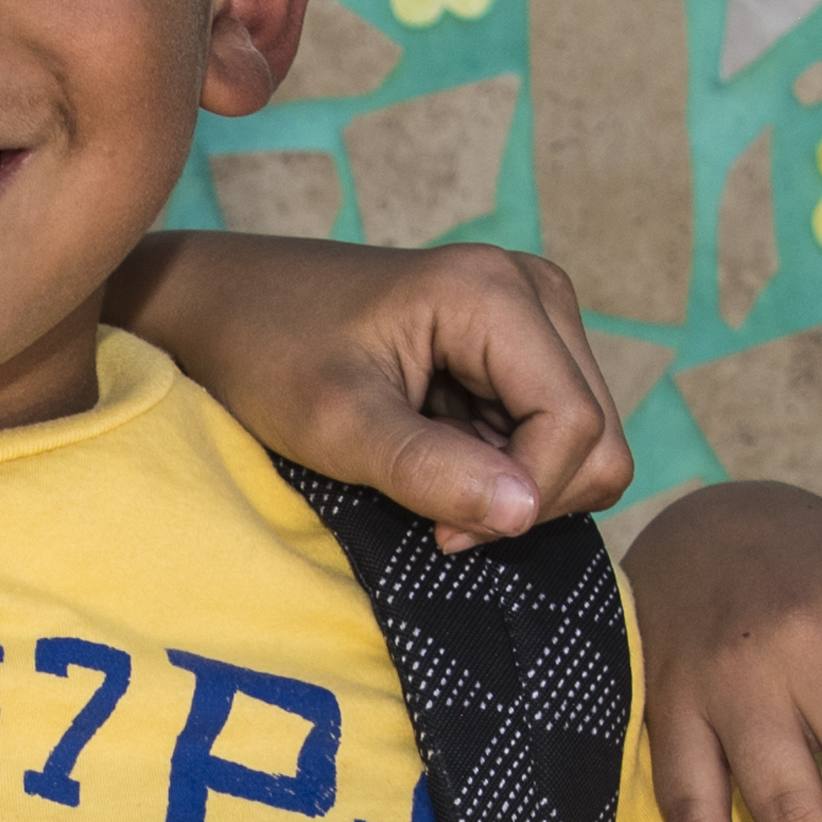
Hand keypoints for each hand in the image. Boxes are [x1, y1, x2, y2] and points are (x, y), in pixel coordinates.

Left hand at [110, 232, 635, 546]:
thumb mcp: (339, 426)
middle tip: (436, 511)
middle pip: (597, 435)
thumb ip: (432, 472)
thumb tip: (526, 513)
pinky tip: (436, 450)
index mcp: (496, 293)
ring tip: (426, 471)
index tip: (442, 531)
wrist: (225, 308)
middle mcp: (535, 289)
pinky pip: (551, 431)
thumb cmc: (268, 354)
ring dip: (511, 482)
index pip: (576, 426)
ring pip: (583, 440)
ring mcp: (533, 313)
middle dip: (526, 493)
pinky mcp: (521, 341)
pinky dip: (501, 464)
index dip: (524, 498)